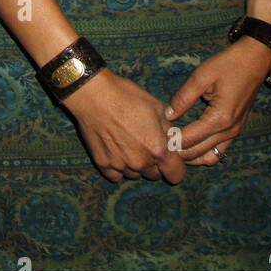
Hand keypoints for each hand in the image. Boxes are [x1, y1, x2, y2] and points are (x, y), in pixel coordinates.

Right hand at [65, 69, 185, 183]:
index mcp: (158, 149)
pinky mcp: (103, 164)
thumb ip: (167, 128)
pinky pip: (116, 176)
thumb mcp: (155, 106)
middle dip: (154, 164)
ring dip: (135, 165)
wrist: (94, 94)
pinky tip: (115, 151)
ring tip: (127, 144)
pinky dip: (117, 168)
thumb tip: (170, 139)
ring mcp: (120, 165)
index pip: (176, 174)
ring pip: (135, 175)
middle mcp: (140, 162)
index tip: (169, 158)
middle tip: (145, 145)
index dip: (175, 166)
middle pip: (155, 175)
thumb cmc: (126, 96)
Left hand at [165, 38, 270, 164]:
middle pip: (198, 152)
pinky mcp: (236, 129)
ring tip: (173, 147)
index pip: (189, 139)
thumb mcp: (201, 76)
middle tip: (159, 145)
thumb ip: (183, 98)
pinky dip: (204, 152)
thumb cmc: (228, 65)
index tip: (155, 138)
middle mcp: (229, 131)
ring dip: (191, 156)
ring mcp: (235, 133)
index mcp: (219, 118)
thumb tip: (167, 114)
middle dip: (178, 152)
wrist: (255, 60)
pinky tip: (190, 144)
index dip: (171, 141)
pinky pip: (219, 150)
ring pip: (210, 157)